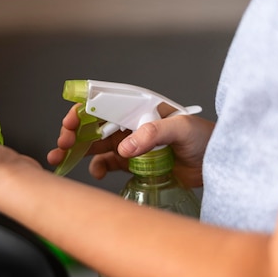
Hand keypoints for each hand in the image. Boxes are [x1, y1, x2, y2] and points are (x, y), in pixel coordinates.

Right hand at [47, 104, 213, 186]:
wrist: (217, 164)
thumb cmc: (205, 138)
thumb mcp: (182, 128)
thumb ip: (154, 133)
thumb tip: (124, 147)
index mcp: (139, 108)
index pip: (104, 104)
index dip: (84, 111)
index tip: (72, 122)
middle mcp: (130, 124)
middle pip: (93, 124)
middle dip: (73, 132)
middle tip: (63, 143)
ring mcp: (129, 145)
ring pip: (94, 145)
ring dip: (76, 150)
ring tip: (60, 158)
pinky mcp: (132, 164)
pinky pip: (106, 164)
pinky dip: (97, 168)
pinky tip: (97, 172)